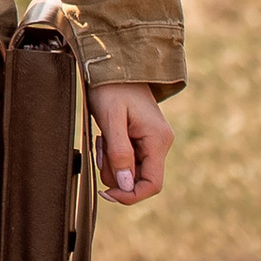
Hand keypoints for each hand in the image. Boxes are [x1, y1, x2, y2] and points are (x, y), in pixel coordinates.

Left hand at [89, 82, 171, 203]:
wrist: (114, 65)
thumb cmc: (111, 87)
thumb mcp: (111, 119)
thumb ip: (119, 152)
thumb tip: (124, 184)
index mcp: (158, 140)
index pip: (152, 184)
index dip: (129, 195)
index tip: (106, 193)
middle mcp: (160, 143)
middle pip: (138, 178)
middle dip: (114, 171)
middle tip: (100, 147)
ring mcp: (152, 141)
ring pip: (130, 170)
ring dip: (111, 161)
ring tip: (102, 138)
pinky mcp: (143, 138)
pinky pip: (127, 158)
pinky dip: (113, 154)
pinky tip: (106, 137)